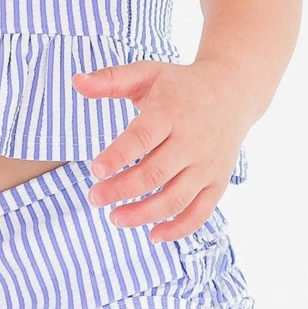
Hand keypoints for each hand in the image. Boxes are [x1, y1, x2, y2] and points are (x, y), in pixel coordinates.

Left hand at [71, 59, 250, 241]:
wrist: (232, 90)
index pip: (142, 138)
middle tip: (94, 198)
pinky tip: (153, 235)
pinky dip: (178, 229)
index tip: (95, 170)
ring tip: (115, 218)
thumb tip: (75, 81)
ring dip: (144, 214)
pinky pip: (200, 212)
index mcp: (170, 113)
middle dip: (121, 191)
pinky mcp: (218, 181)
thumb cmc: (180, 84)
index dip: (118, 156)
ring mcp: (207, 164)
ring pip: (175, 198)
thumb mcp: (146, 73)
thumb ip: (110, 80)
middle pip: (154, 174)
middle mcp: (191, 141)